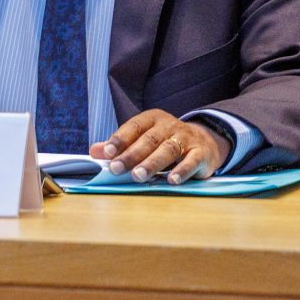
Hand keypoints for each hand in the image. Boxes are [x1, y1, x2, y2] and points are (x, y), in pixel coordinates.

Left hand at [90, 110, 229, 184]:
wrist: (205, 142)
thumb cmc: (164, 141)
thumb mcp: (142, 139)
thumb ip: (120, 146)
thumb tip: (94, 152)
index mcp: (151, 119)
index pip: (133, 127)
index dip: (120, 139)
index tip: (108, 153)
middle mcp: (169, 126)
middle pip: (148, 140)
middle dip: (131, 155)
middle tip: (117, 169)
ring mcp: (187, 138)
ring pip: (168, 150)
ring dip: (152, 164)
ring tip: (138, 176)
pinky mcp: (202, 153)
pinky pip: (192, 161)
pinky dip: (182, 170)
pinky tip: (172, 180)